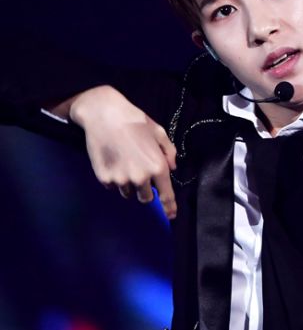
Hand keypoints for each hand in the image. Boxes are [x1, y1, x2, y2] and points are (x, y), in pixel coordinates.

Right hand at [68, 86, 177, 218]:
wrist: (103, 114)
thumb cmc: (134, 120)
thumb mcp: (158, 132)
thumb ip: (169, 152)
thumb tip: (172, 167)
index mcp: (157, 167)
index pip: (166, 195)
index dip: (169, 207)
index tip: (170, 216)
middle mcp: (141, 177)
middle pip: (146, 198)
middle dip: (145, 190)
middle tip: (139, 173)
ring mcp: (121, 180)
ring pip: (128, 193)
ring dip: (128, 185)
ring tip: (123, 163)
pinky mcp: (105, 179)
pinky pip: (112, 187)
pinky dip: (114, 179)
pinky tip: (112, 161)